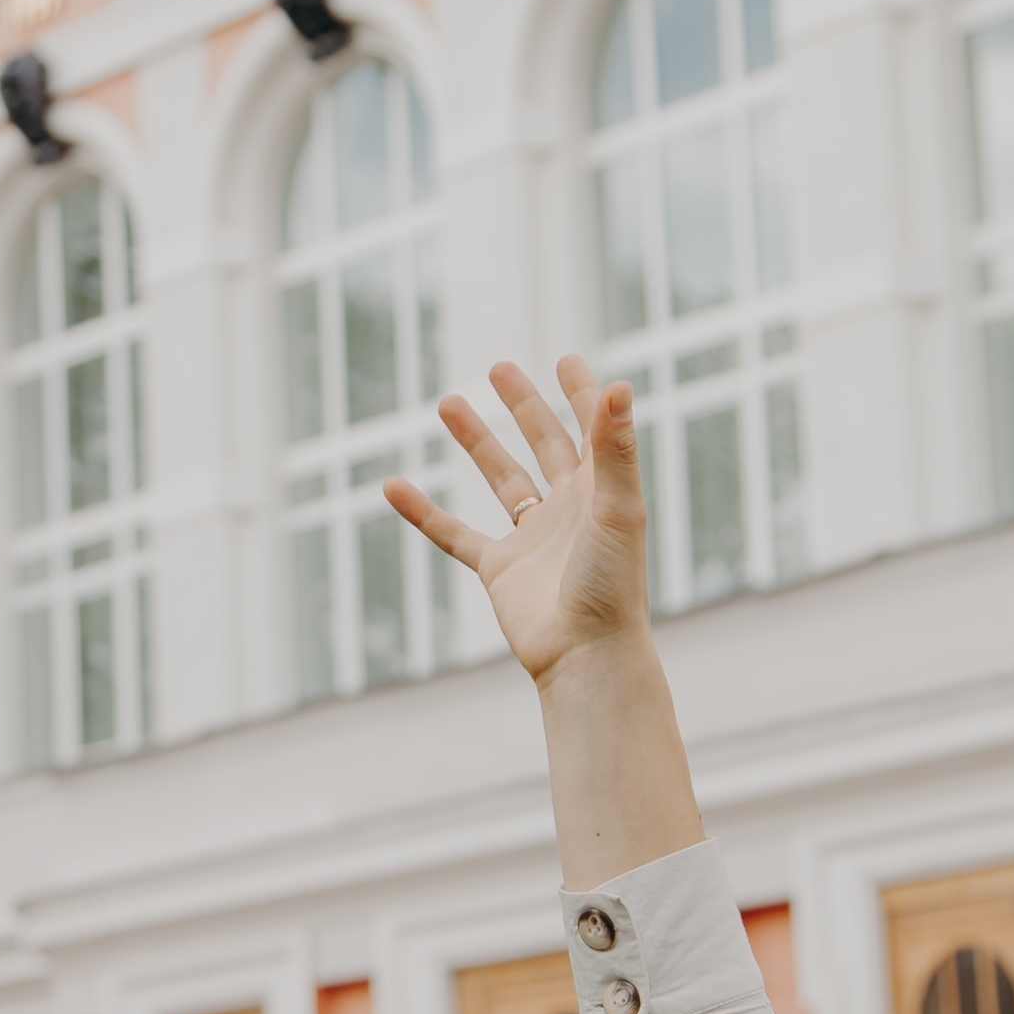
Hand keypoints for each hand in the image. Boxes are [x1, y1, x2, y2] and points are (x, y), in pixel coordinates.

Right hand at [383, 355, 650, 689]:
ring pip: (501, 480)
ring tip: (447, 403)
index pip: (591, 430)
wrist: (586, 654)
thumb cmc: (612, 583)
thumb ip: (615, 447)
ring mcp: (531, 539)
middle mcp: (568, 510)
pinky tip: (394, 486)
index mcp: (600, 491)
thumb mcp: (616, 506)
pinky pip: (454, 534)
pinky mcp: (499, 570)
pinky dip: (423, 511)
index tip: (566, 360)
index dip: (582, 395)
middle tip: (499, 369)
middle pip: (544, 444)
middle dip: (523, 406)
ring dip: (476, 442)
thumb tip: (620, 384)